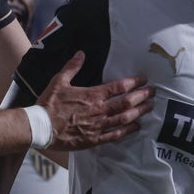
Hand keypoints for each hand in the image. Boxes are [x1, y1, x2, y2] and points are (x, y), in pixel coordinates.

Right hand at [37, 52, 154, 150]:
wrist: (40, 127)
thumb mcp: (59, 81)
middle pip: (126, 103)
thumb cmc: (48, 104)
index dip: (134, 83)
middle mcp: (98, 111)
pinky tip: (136, 127)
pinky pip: (115, 136)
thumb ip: (72, 67)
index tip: (144, 80)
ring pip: (124, 119)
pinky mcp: (94, 140)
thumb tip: (81, 53)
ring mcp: (97, 126)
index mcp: (92, 95)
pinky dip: (127, 131)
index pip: (118, 87)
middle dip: (142, 97)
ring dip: (139, 113)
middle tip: (153, 93)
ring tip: (149, 108)